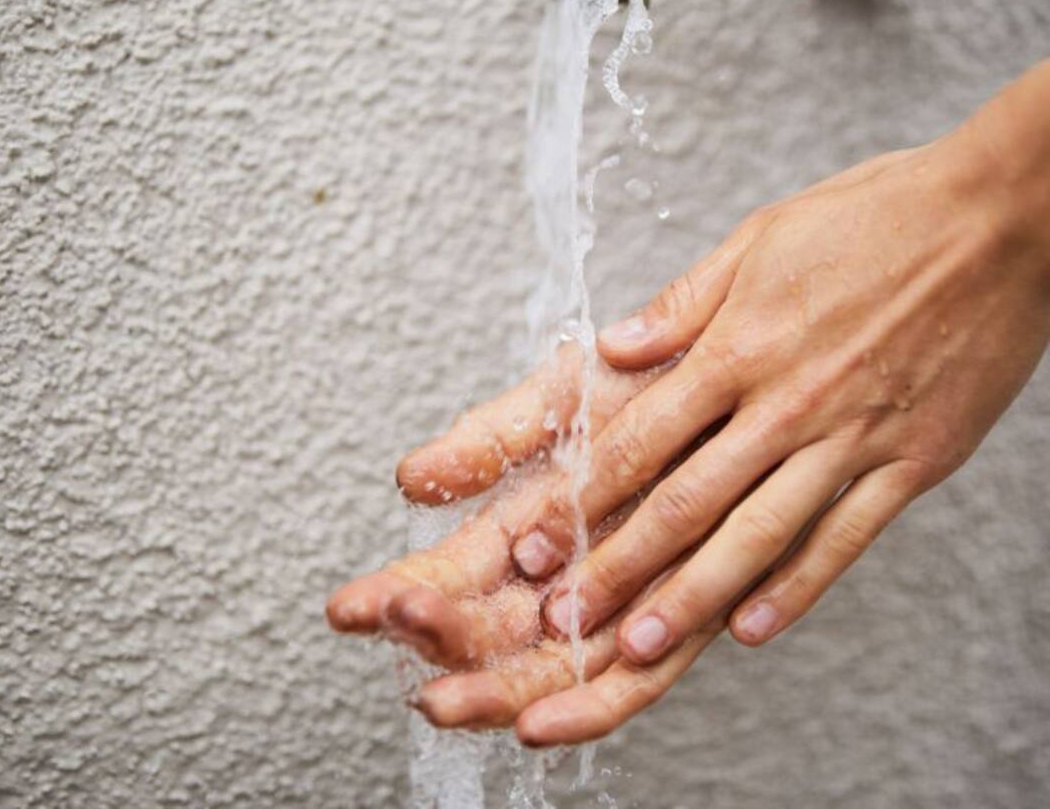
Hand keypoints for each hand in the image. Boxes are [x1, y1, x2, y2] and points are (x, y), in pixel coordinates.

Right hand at [328, 350, 723, 742]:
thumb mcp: (561, 400)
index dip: (397, 593)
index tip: (351, 608)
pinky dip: (586, 707)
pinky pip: (632, 682)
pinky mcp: (685, 618)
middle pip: (488, 631)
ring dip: (490, 688)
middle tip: (397, 632)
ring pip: (547, 668)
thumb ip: (492, 441)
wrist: (745, 371)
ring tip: (441, 698)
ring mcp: (620, 603)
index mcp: (525, 523)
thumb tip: (412, 479)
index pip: (448, 573)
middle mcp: (566, 575)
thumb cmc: (653, 382)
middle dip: (435, 641)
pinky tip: (536, 726)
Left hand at [514, 63, 1049, 673]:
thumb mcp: (761, 239)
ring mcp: (852, 438)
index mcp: (740, 347)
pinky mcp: (911, 462)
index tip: (538, 540)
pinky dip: (799, 588)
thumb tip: (613, 346)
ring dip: (695, 595)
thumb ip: (683, 304)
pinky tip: (753, 630)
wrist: (1003, 219)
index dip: (581, 496)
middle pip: (687, 500)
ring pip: (758, 533)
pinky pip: (845, 537)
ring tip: (642, 645)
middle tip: (566, 618)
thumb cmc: (875, 218)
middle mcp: (788, 403)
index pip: (641, 438)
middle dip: (619, 564)